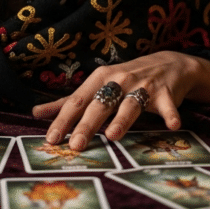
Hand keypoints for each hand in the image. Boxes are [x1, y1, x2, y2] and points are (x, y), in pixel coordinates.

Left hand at [31, 50, 209, 150]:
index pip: (77, 101)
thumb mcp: (98, 85)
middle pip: (100, 104)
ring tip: (113, 135)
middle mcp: (120, 80)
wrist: (169, 63)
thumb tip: (36, 113)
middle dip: (87, 124)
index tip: (51, 139)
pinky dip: (170, 114)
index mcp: (100, 78)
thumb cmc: (126, 78)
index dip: (63, 120)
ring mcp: (144, 86)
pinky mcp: (166, 94)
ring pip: (131, 105)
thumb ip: (69, 101)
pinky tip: (173, 126)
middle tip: (76, 145)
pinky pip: (168, 106)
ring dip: (122, 120)